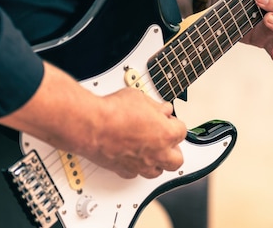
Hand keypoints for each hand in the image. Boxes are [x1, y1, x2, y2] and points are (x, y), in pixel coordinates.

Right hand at [0, 62, 186, 178]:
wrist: (90, 124)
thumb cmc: (113, 111)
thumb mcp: (141, 98)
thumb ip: (156, 106)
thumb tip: (163, 109)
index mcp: (166, 134)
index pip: (182, 131)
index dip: (173, 123)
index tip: (166, 119)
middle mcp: (157, 153)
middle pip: (176, 160)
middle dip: (173, 149)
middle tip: (166, 139)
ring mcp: (140, 164)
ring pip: (157, 172)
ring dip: (158, 162)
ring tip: (152, 150)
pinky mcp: (123, 170)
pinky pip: (136, 174)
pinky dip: (137, 167)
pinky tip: (133, 157)